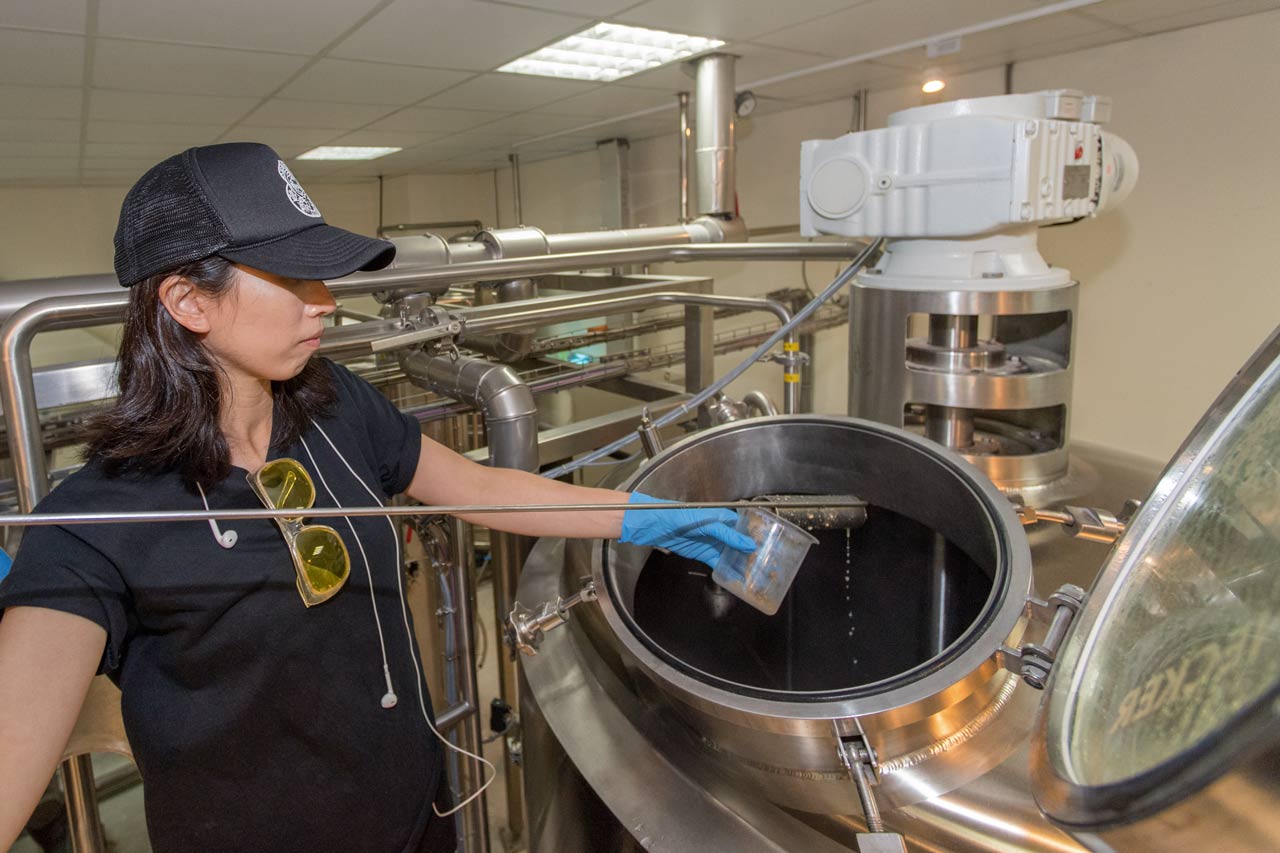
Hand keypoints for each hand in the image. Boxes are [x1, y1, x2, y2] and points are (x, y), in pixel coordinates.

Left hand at [619, 492, 756, 568]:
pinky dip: (726, 570)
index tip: (769, 545)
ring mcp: (711, 542)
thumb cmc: (676, 515)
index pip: (744, 526)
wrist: (653, 525)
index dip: (756, 535)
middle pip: (739, 542)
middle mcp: (719, 530)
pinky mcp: (702, 554)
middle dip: (751, 553)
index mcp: (721, 517)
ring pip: (730, 554)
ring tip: (754, 574)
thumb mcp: (705, 523)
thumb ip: (726, 534)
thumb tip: (748, 544)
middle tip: (765, 564)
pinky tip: (736, 578)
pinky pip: (718, 563)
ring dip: (740, 563)